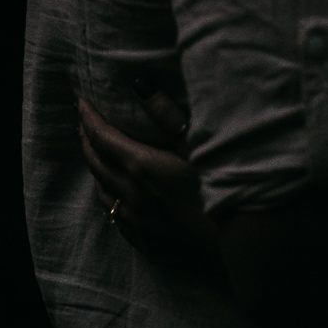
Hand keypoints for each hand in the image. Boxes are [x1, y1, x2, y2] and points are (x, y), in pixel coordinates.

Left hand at [78, 83, 223, 273]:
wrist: (245, 242)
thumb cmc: (226, 185)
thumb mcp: (199, 142)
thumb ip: (166, 113)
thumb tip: (139, 83)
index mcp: (143, 168)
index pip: (103, 138)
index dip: (90, 119)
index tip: (82, 102)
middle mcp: (133, 197)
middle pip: (97, 164)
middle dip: (88, 141)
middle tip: (85, 125)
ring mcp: (139, 224)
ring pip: (103, 194)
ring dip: (96, 172)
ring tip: (96, 157)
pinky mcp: (149, 244)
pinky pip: (118, 220)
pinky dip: (110, 201)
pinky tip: (117, 199)